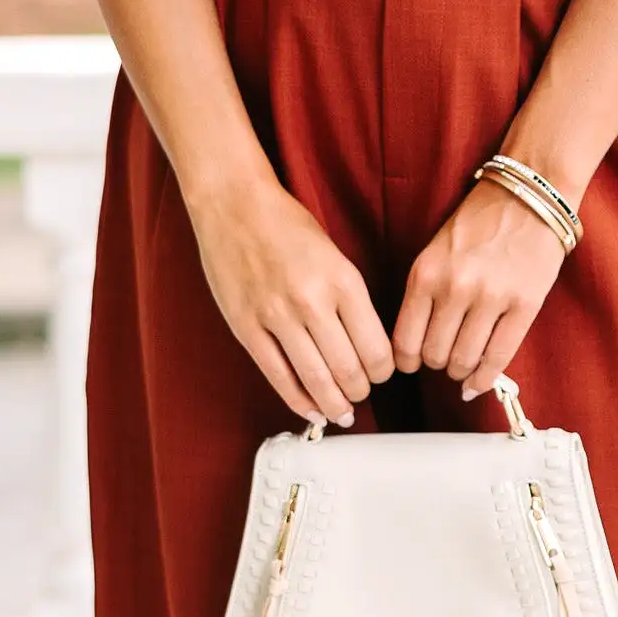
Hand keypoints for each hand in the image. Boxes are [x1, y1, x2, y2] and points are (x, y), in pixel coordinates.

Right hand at [186, 169, 394, 425]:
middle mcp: (312, 301)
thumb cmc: (287, 226)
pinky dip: (298, 401)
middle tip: (361, 395)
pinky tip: (311, 411)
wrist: (234, 205)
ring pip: (315, 380)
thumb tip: (364, 350)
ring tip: (341, 411)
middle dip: (360, 392)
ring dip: (333, 404)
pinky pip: (277, 376)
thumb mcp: (335, 257)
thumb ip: (350, 301)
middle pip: (348, 370)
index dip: (382, 372)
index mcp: (343, 281)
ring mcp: (276, 317)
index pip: (375, 348)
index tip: (381, 374)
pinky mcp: (246, 327)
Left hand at [393, 177, 567, 398]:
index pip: (405, 341)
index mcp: (425, 274)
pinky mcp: (524, 304)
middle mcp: (455, 288)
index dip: (407, 362)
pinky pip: (499, 357)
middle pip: (434, 356)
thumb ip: (423, 297)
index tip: (413, 363)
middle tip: (445, 357)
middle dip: (437, 364)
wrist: (527, 197)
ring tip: (464, 363)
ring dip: (461, 370)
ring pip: (464, 360)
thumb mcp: (434, 254)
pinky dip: (485, 378)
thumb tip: (414, 351)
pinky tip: (479, 384)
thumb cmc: (477, 226)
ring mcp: (491, 297)